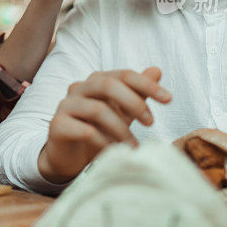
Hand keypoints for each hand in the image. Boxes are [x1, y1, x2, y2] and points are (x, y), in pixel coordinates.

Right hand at [37, 67, 170, 183]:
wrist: (68, 156)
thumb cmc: (98, 130)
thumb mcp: (122, 112)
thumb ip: (137, 92)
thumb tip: (157, 70)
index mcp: (96, 81)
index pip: (123, 74)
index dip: (147, 84)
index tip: (169, 99)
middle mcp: (79, 88)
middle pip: (108, 85)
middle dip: (134, 103)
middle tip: (150, 123)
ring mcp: (65, 106)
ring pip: (98, 109)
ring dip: (121, 130)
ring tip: (133, 146)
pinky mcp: (57, 126)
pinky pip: (85, 130)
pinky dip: (104, 142)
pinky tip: (113, 151)